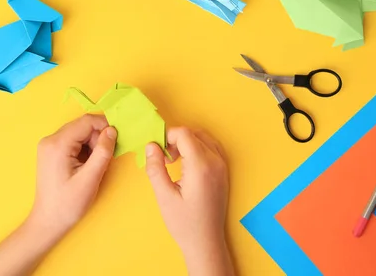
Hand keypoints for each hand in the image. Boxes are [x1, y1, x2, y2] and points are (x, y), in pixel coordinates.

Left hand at [29, 114, 116, 234]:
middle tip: (106, 156)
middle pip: (82, 126)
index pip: (86, 122)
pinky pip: (74, 141)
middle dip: (98, 137)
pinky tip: (87, 165)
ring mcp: (50, 146)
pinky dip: (86, 149)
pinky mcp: (52, 152)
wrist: (49, 221)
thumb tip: (112, 130)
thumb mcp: (90, 178)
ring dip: (93, 144)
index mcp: (57, 144)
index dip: (105, 126)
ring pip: (80, 133)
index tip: (119, 138)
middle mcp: (51, 140)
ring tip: (95, 164)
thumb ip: (103, 152)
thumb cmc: (68, 203)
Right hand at [145, 127, 233, 275]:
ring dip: (187, 142)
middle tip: (164, 158)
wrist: (206, 241)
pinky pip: (212, 148)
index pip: (184, 134)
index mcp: (201, 166)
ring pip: (204, 138)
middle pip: (194, 133)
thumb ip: (156, 168)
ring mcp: (222, 166)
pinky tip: (188, 164)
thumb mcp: (164, 196)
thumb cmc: (184, 223)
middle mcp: (215, 162)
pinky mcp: (224, 171)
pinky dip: (198, 148)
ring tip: (175, 161)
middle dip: (176, 139)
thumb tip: (151, 145)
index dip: (167, 136)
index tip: (158, 151)